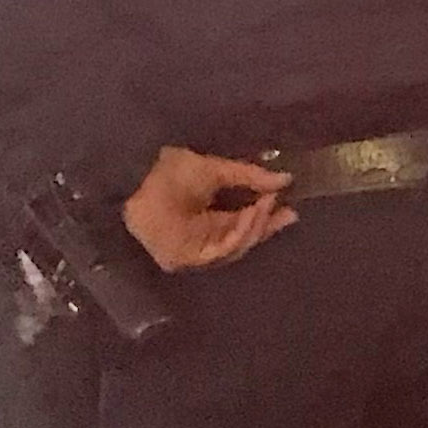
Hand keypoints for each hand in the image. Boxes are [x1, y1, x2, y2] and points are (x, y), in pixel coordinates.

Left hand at [121, 146, 298, 272]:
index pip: (243, 223)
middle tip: (287, 211)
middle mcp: (202, 237)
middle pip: (243, 239)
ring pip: (236, 247)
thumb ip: (250, 177)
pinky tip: (251, 214)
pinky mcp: (185, 258)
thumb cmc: (171, 169)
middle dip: (266, 226)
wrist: (139, 173)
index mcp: (208, 217)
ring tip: (267, 204)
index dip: (267, 217)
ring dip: (256, 226)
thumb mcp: (218, 170)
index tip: (289, 206)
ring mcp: (193, 250)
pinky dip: (240, 233)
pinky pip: (222, 250)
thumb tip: (285, 179)